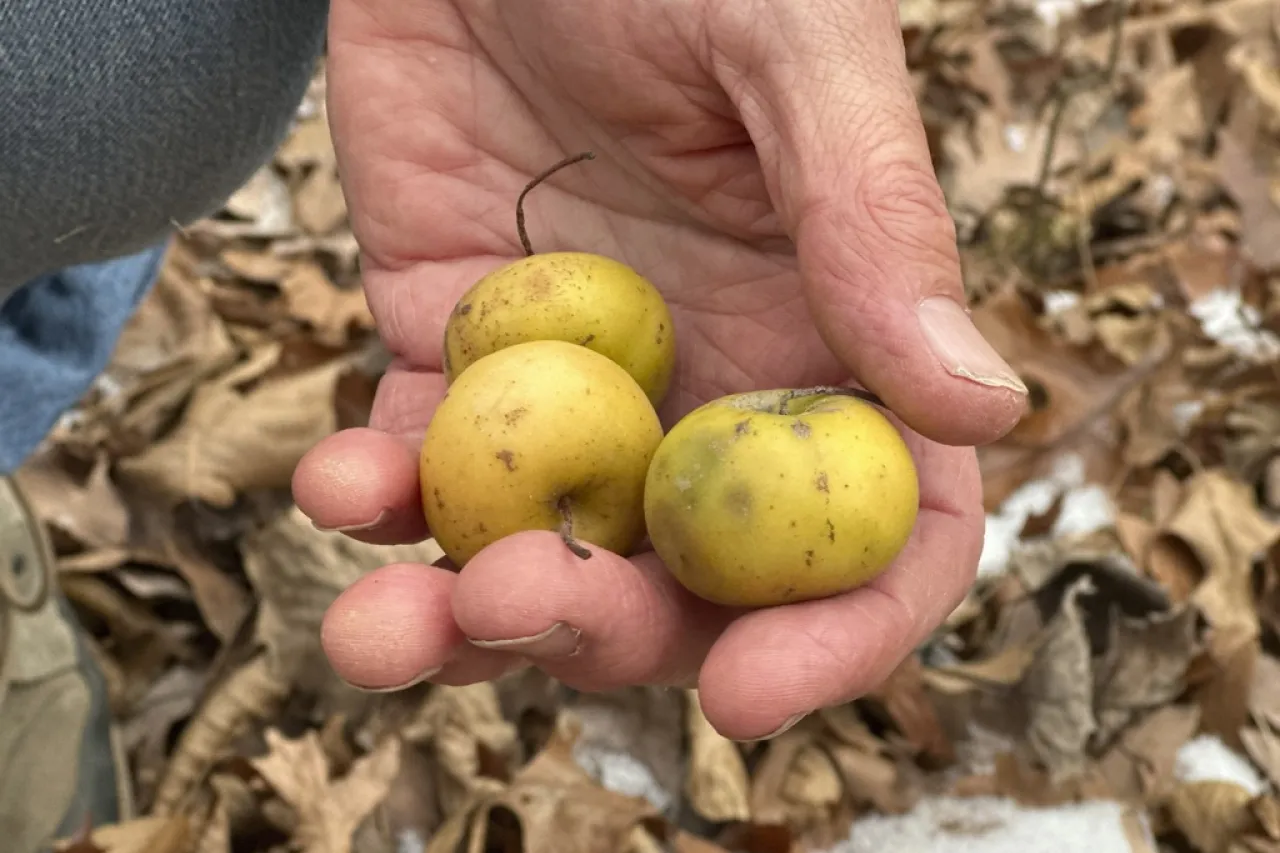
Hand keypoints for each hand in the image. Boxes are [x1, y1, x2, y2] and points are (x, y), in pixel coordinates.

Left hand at [292, 0, 1027, 740]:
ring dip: (456, 615)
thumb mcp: (791, 50)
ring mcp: (573, 384)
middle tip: (515, 608)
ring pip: (537, 551)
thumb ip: (875, 220)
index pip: (881, 533)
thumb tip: (982, 404)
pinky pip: (411, 465)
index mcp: (828, 340)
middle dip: (603, 633)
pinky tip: (338, 489)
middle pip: (688, 583)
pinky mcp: (446, 347)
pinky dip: (370, 505)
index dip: (835, 636)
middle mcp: (708, 387)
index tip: (746, 696)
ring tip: (383, 627)